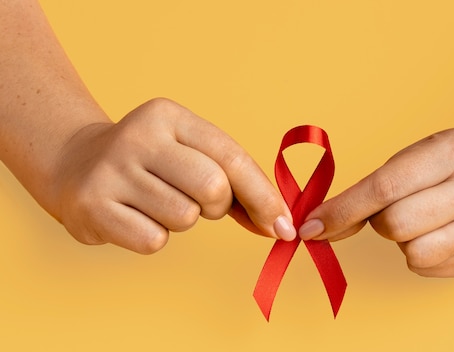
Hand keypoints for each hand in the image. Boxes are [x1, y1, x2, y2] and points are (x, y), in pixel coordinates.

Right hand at [51, 98, 295, 253]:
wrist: (74, 164)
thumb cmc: (150, 163)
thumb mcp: (189, 152)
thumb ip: (235, 181)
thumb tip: (280, 224)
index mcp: (169, 116)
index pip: (231, 157)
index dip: (264, 195)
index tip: (282, 225)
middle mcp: (139, 136)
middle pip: (213, 189)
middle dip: (217, 207)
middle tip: (197, 202)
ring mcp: (111, 170)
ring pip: (185, 217)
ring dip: (182, 220)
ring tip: (157, 203)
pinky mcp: (92, 206)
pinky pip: (154, 241)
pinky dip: (154, 237)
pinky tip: (135, 217)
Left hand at [299, 126, 453, 276]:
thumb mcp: (422, 152)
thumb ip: (376, 186)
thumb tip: (323, 226)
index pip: (384, 187)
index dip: (342, 210)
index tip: (313, 226)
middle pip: (395, 225)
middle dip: (380, 222)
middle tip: (396, 207)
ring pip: (412, 253)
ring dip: (404, 240)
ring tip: (425, 218)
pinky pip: (430, 269)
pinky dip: (423, 253)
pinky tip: (442, 231)